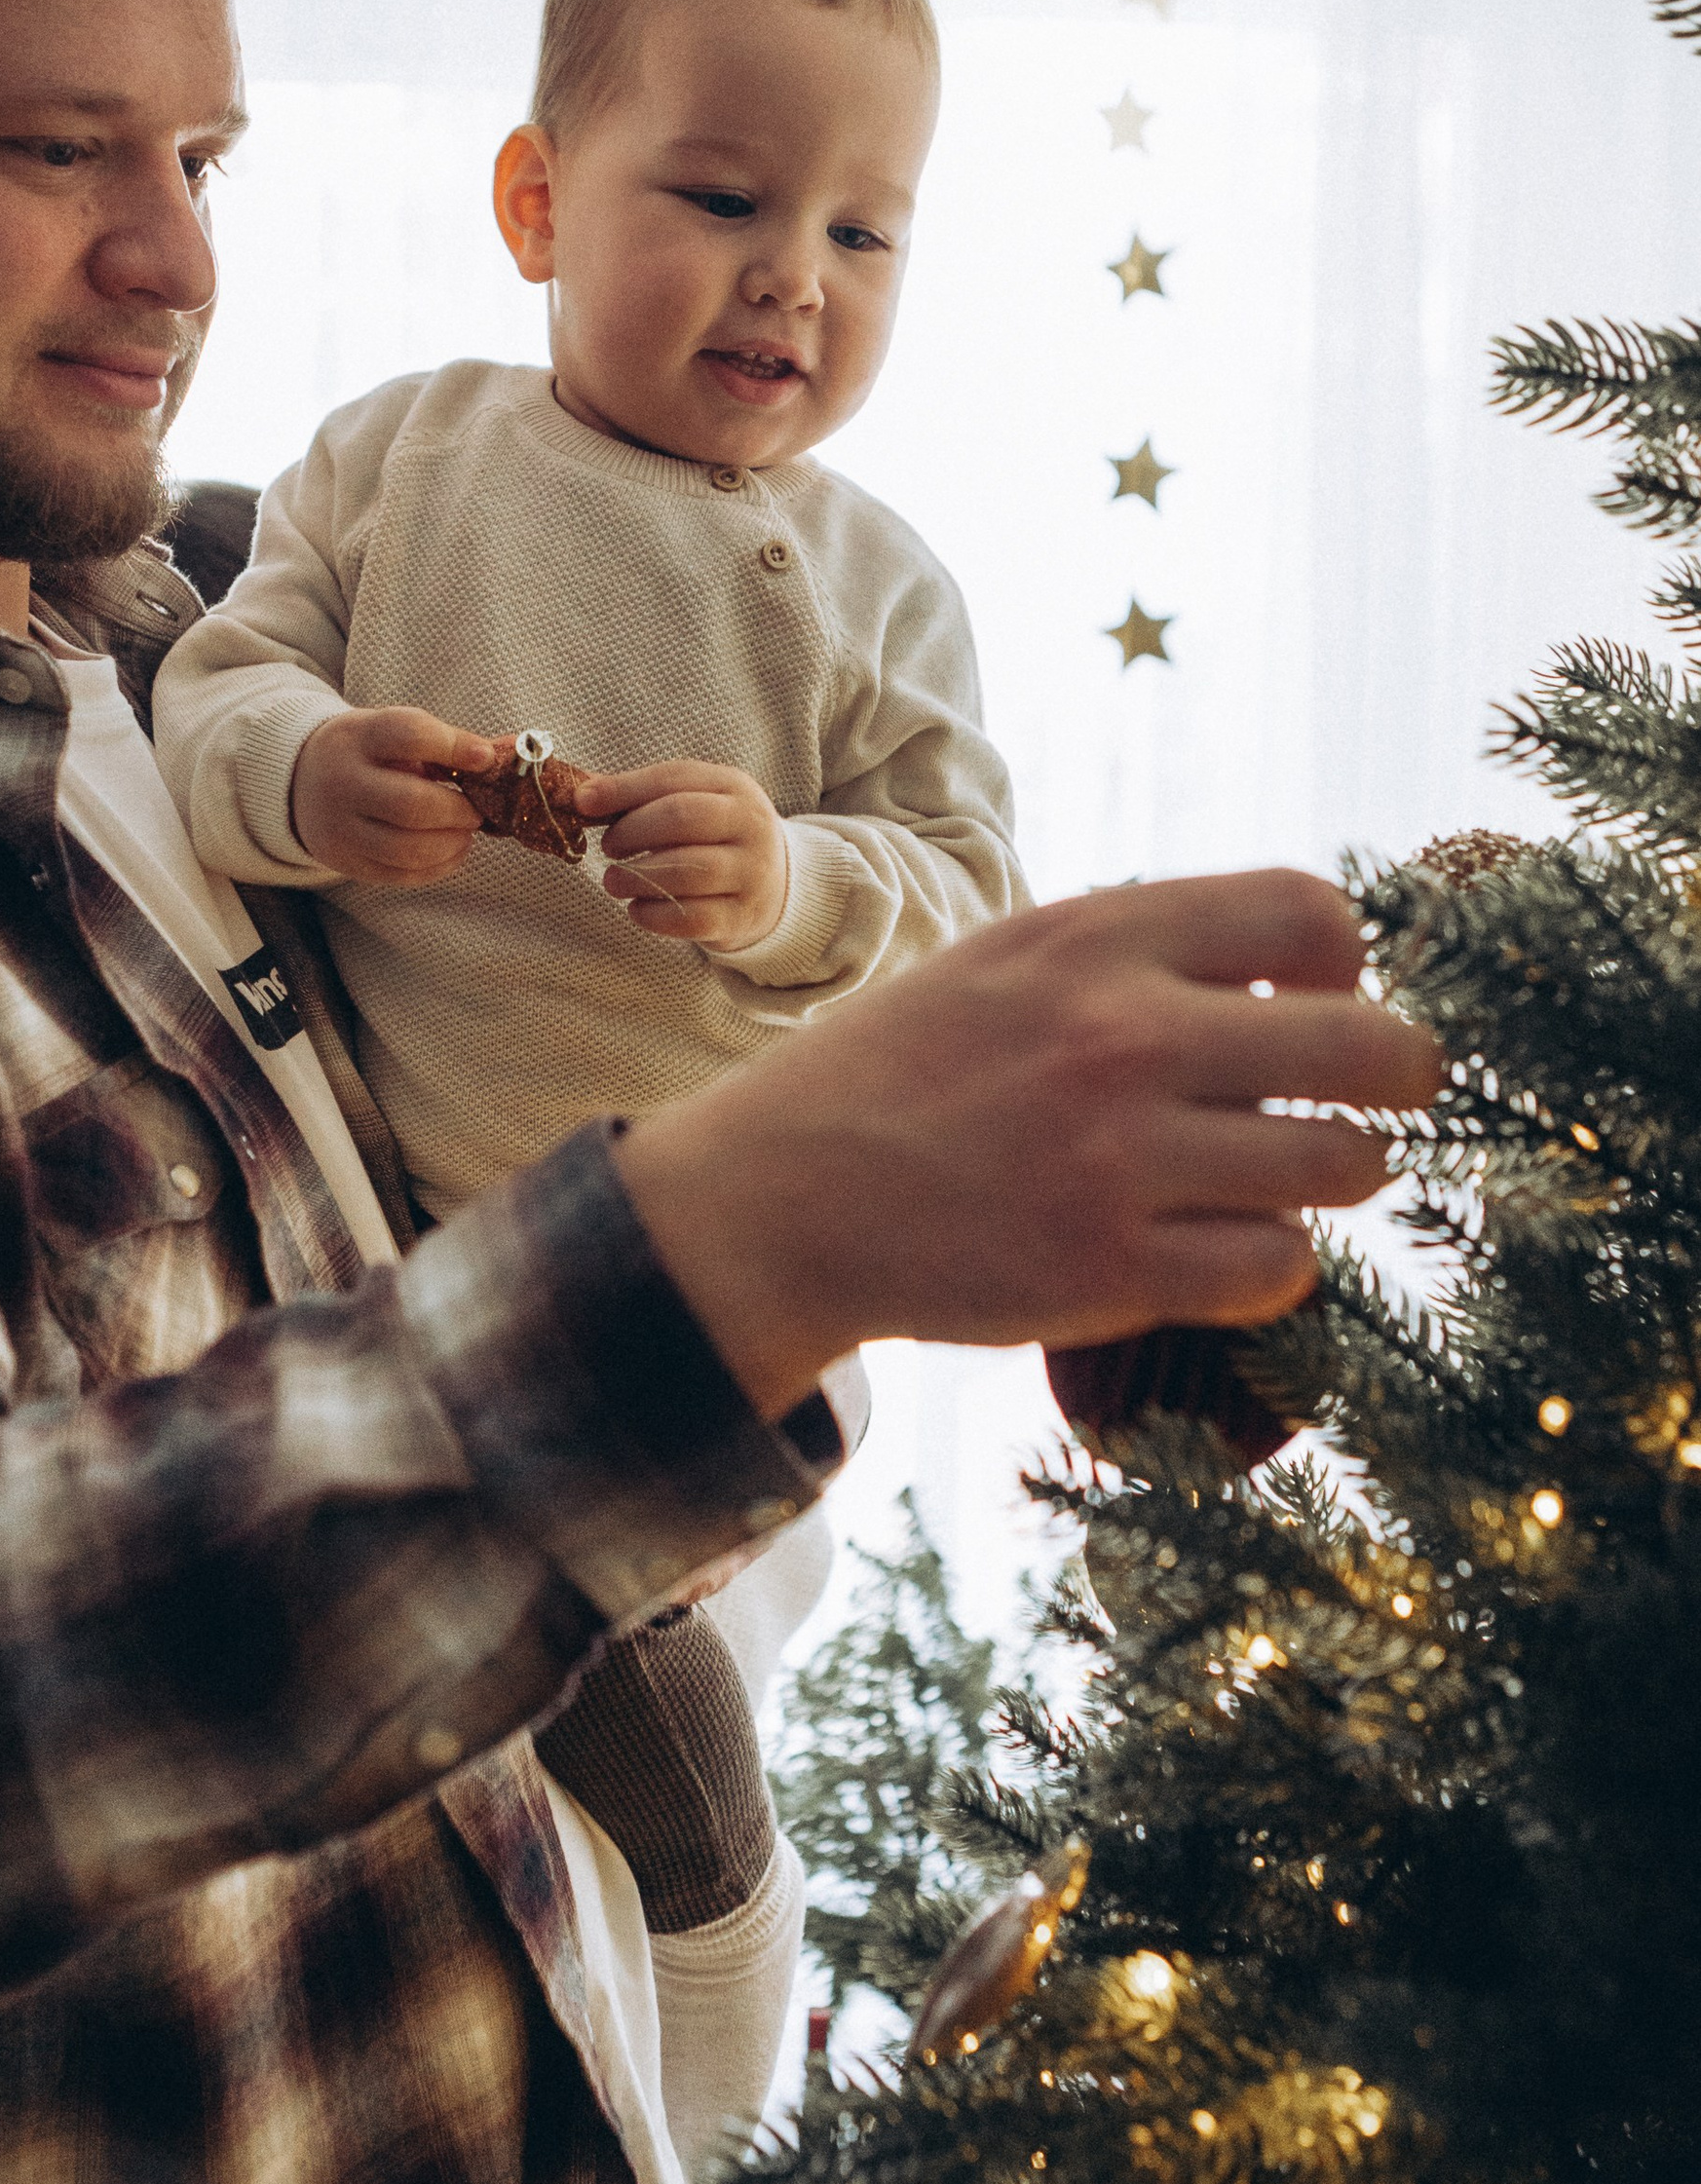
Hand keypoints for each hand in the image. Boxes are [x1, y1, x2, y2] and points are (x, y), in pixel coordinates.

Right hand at [290, 705, 497, 886]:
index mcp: (357, 738)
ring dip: (452, 843)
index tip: (485, 757)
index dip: (454, 746)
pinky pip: (402, 875)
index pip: (409, 735)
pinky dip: (440, 866)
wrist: (299, 781)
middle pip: (411, 805)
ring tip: (465, 831)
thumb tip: (497, 758)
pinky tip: (453, 850)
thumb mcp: (388, 731)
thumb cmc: (364, 753)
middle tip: (476, 810)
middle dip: (458, 811)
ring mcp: (340, 829)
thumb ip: (440, 742)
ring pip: (407, 848)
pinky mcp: (346, 862)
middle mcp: (342, 783)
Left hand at [573, 758, 789, 949]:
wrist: (776, 885)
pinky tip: (637, 909)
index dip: (623, 789)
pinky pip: (692, 918)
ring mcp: (752, 873)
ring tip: (613, 881)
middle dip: (632, 831)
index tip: (582, 803)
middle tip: (608, 848)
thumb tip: (580, 794)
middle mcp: (750, 825)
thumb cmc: (716, 837)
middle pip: (683, 818)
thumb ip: (640, 796)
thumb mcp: (692, 802)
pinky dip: (654, 916)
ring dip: (637, 877)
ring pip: (688, 871)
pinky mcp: (741, 917)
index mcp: (733, 786)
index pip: (674, 778)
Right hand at [612, 870, 1442, 1423]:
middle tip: (1379, 1101)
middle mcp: (1123, 1036)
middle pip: (1372, 1046)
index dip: (1347, 963)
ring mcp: (1120, 1158)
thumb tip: (1302, 971)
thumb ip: (1142, 954)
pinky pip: (1278, 1266)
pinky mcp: (1110, 1268)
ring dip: (1333, 1177)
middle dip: (1401, 1077)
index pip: (1313, 914)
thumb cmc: (907, 1072)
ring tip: (1283, 1180)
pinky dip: (1270, 1265)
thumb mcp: (1010, 961)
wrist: (781, 1196)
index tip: (1316, 1003)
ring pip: (1344, 1165)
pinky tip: (1222, 1250)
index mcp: (1097, 939)